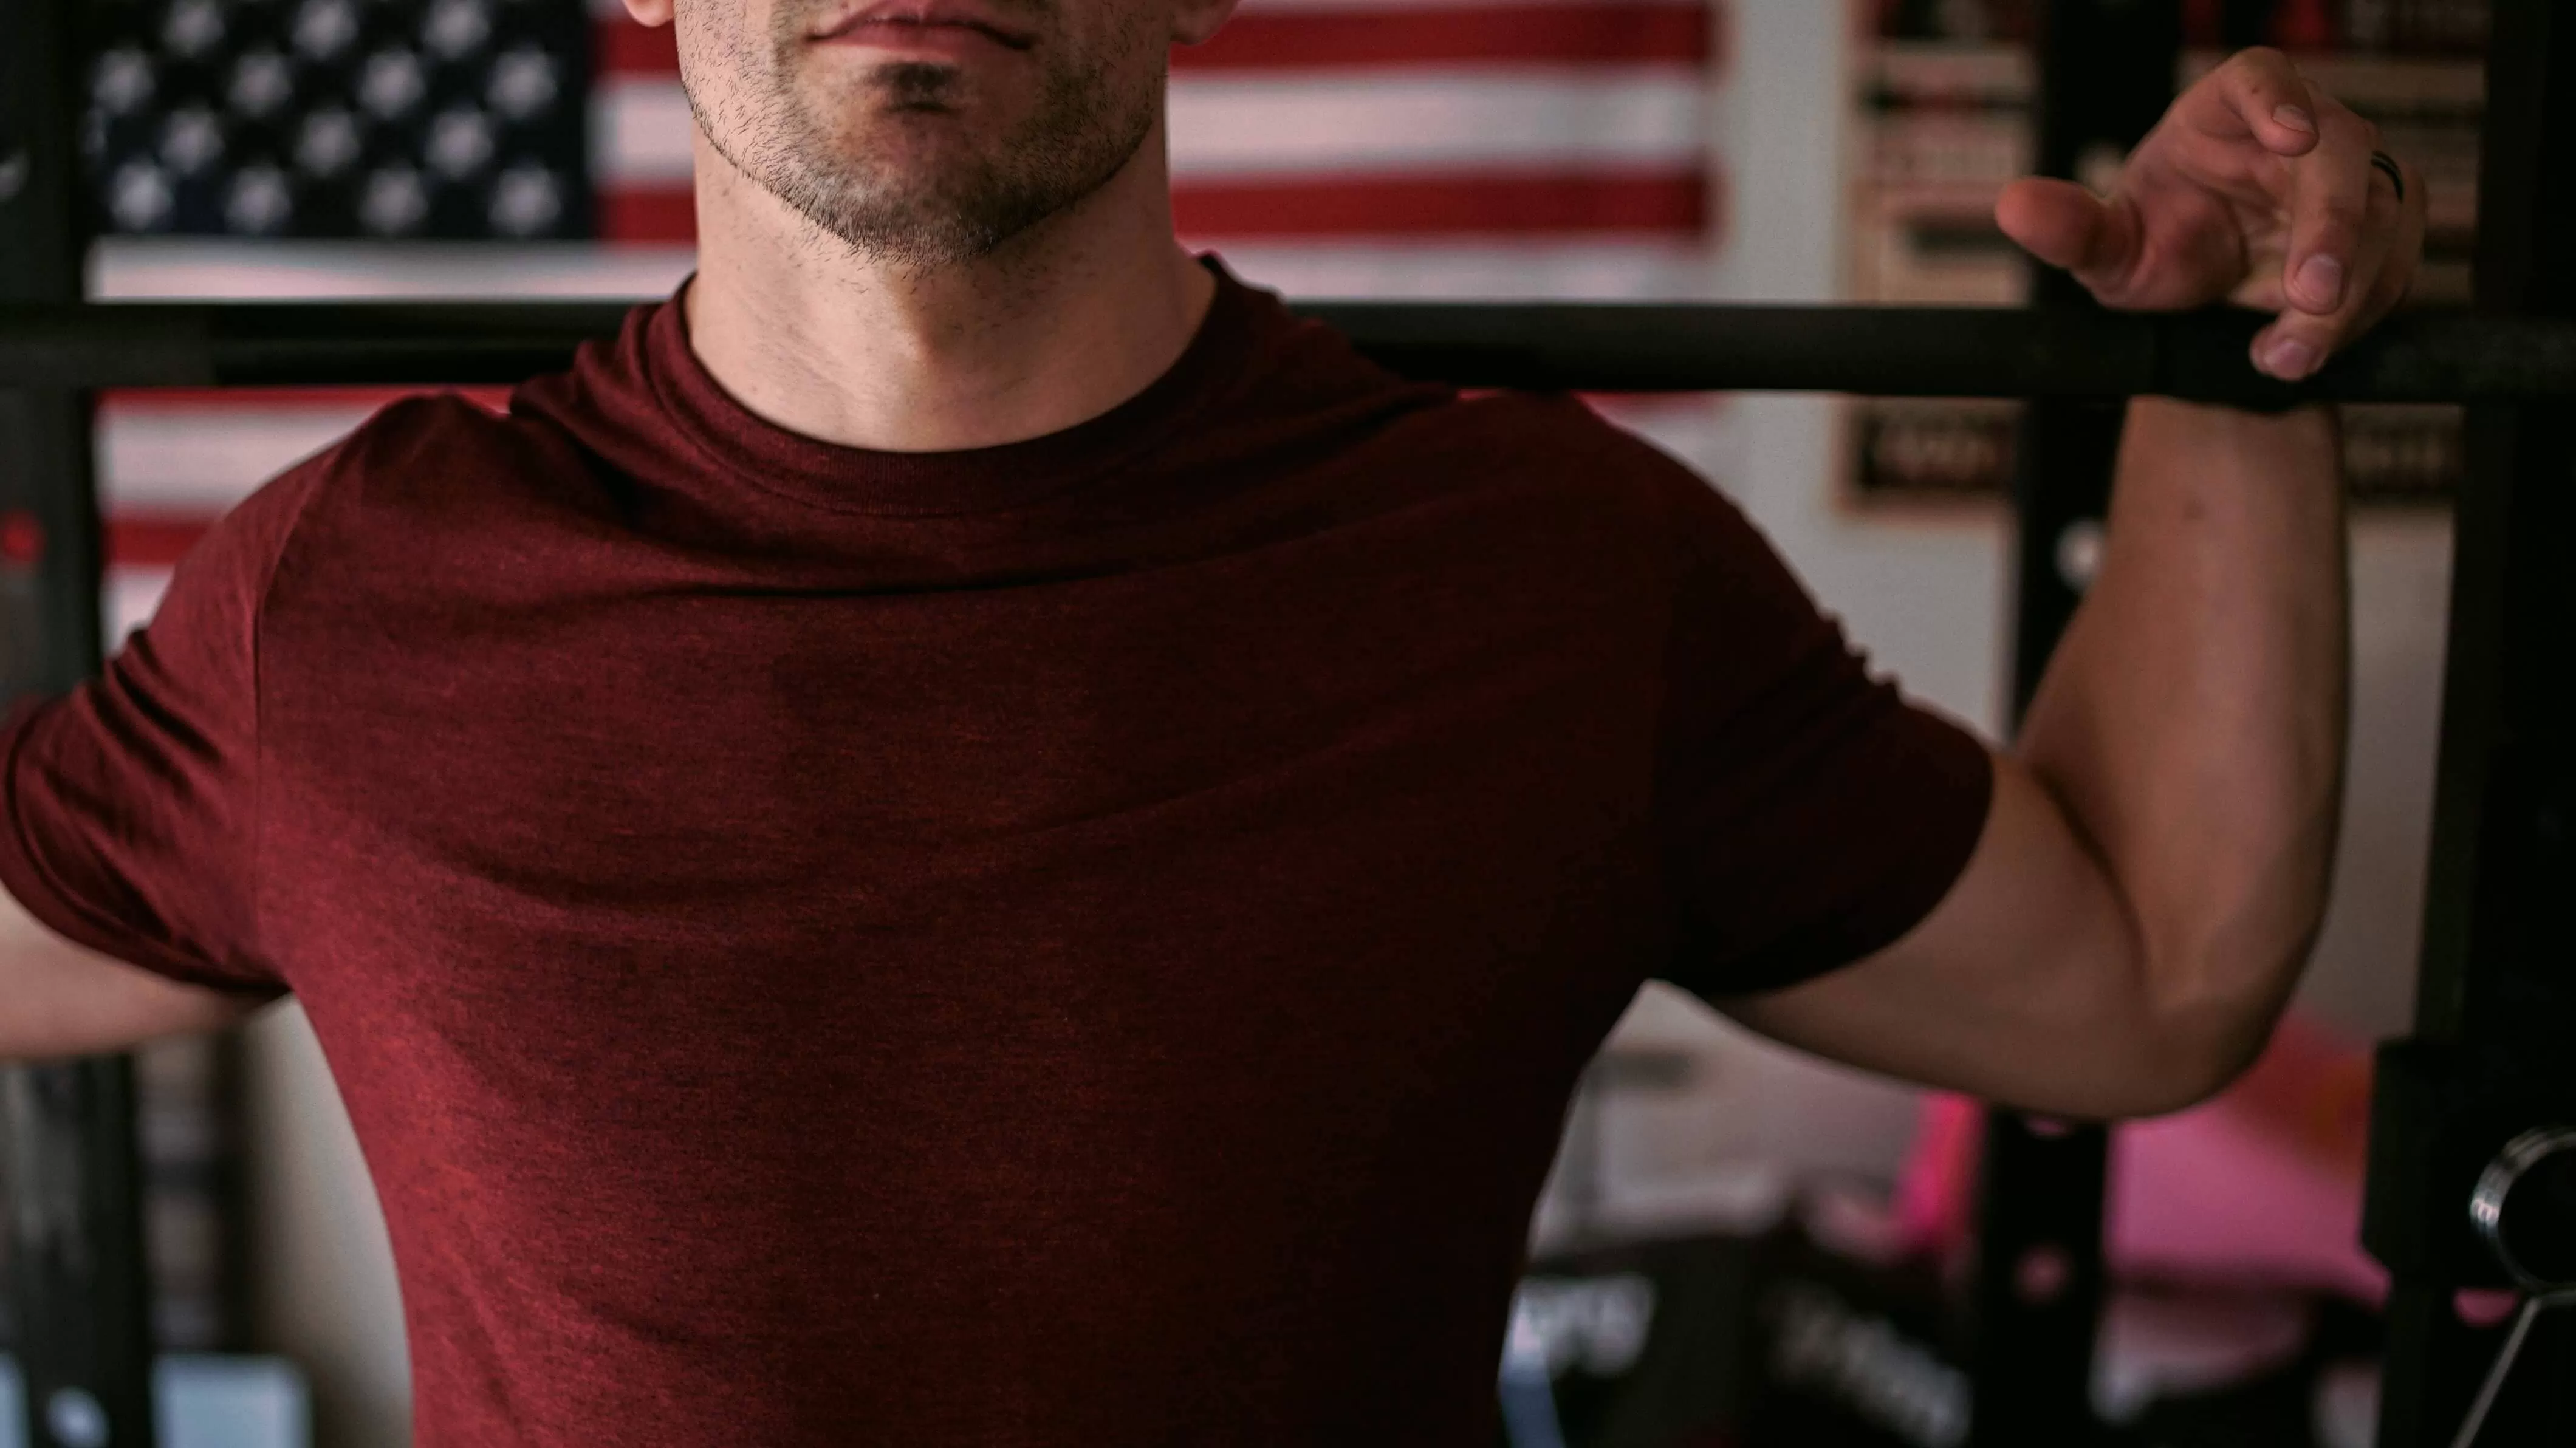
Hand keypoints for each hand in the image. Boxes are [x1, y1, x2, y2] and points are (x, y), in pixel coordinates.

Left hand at [1995, 47, 2427, 382]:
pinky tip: (2295, 352)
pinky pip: (2395, 265)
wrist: (2203, 292)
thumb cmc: (2157, 242)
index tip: (2293, 134)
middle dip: (2333, 229)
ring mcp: (2355, 173)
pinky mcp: (2386, 223)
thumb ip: (2070, 229)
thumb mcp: (2108, 248)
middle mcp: (2304, 127)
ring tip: (2283, 356)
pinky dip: (2355, 317)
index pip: (2261, 77)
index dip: (2281, 99)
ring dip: (2345, 296)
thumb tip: (2014, 206)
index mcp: (2229, 106)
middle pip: (2342, 156)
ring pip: (2380, 220)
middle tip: (2309, 298)